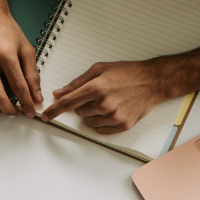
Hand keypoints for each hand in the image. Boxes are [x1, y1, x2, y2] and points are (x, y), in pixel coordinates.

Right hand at [0, 0, 40, 114]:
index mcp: (5, 55)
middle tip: (18, 112)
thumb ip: (32, 74)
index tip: (31, 111)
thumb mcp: (26, 49)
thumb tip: (36, 96)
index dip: (26, 103)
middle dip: (11, 110)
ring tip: (5, 108)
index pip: (18, 87)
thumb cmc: (7, 31)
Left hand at [40, 46, 199, 134]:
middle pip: (79, 112)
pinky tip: (112, 110)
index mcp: (97, 87)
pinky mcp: (122, 125)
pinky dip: (102, 122)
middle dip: (83, 104)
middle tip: (97, 95)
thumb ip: (77, 82)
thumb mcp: (100, 69)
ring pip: (89, 122)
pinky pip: (102, 130)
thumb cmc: (127, 73)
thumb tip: (59, 93)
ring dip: (92, 114)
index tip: (46, 117)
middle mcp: (104, 103)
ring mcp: (114, 116)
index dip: (55, 110)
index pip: (68, 103)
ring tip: (108, 101)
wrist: (152, 82)